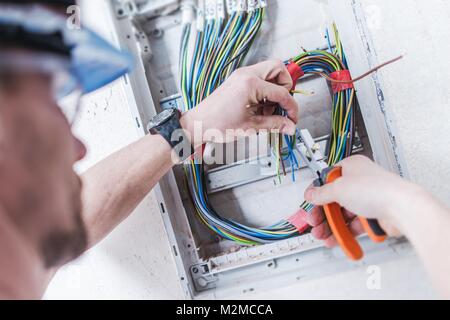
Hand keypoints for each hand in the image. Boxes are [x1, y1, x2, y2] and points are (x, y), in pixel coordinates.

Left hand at [180, 60, 298, 145]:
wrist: (197, 124)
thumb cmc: (216, 124)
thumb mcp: (250, 126)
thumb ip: (274, 124)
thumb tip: (289, 126)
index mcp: (250, 84)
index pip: (282, 92)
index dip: (291, 107)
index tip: (292, 119)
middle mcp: (246, 74)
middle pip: (278, 69)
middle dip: (285, 87)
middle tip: (282, 106)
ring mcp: (241, 76)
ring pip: (269, 72)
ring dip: (275, 89)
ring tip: (269, 111)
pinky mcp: (238, 80)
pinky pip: (259, 79)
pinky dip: (265, 91)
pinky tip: (260, 109)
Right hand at [304, 155, 414, 246]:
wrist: (403, 208)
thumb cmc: (378, 190)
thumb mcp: (339, 188)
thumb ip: (322, 193)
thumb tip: (311, 194)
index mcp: (352, 167)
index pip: (328, 179)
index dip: (317, 192)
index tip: (309, 202)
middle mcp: (360, 182)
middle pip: (334, 199)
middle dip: (322, 213)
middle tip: (314, 222)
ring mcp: (368, 199)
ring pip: (343, 214)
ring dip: (331, 225)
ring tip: (322, 235)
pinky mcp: (374, 216)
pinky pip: (354, 225)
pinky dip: (344, 232)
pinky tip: (337, 239)